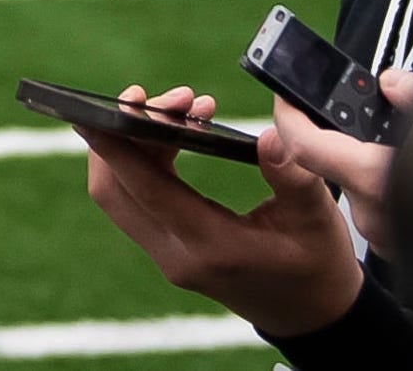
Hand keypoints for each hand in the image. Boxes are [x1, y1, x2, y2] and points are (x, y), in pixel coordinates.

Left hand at [80, 85, 365, 337]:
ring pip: (119, 195)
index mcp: (211, 246)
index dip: (115, 147)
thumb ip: (293, 177)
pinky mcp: (169, 249)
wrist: (311, 315)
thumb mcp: (319, 220)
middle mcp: (177, 254)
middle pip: (113, 191)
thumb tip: (271, 135)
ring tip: (183, 105)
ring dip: (133, 145)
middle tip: (163, 96)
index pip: (146, 191)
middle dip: (121, 135)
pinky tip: (180, 132)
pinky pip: (137, 200)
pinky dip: (145, 162)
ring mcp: (168, 255)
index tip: (93, 110)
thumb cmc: (318, 266)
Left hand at [269, 70, 412, 258]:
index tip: (286, 94)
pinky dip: (402, 186)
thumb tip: (393, 83)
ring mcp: (395, 238)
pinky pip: (393, 209)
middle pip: (341, 163)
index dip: (289, 116)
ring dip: (381, 161)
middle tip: (374, 108)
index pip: (305, 147)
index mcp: (381, 179)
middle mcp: (380, 215)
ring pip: (368, 188)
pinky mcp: (412, 251)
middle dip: (351, 134)